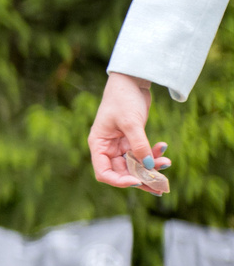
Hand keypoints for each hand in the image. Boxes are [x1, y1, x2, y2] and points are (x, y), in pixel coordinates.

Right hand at [89, 71, 170, 191]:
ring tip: (167, 164)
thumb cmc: (123, 99)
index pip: (104, 172)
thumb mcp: (131, 122)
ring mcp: (121, 145)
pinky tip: (163, 147)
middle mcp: (108, 148)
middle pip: (122, 172)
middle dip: (140, 177)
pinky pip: (143, 154)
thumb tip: (149, 166)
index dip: (119, 180)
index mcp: (99, 145)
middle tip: (159, 185)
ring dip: (151, 168)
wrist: (131, 81)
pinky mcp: (133, 140)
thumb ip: (139, 145)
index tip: (137, 181)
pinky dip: (154, 155)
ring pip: (135, 165)